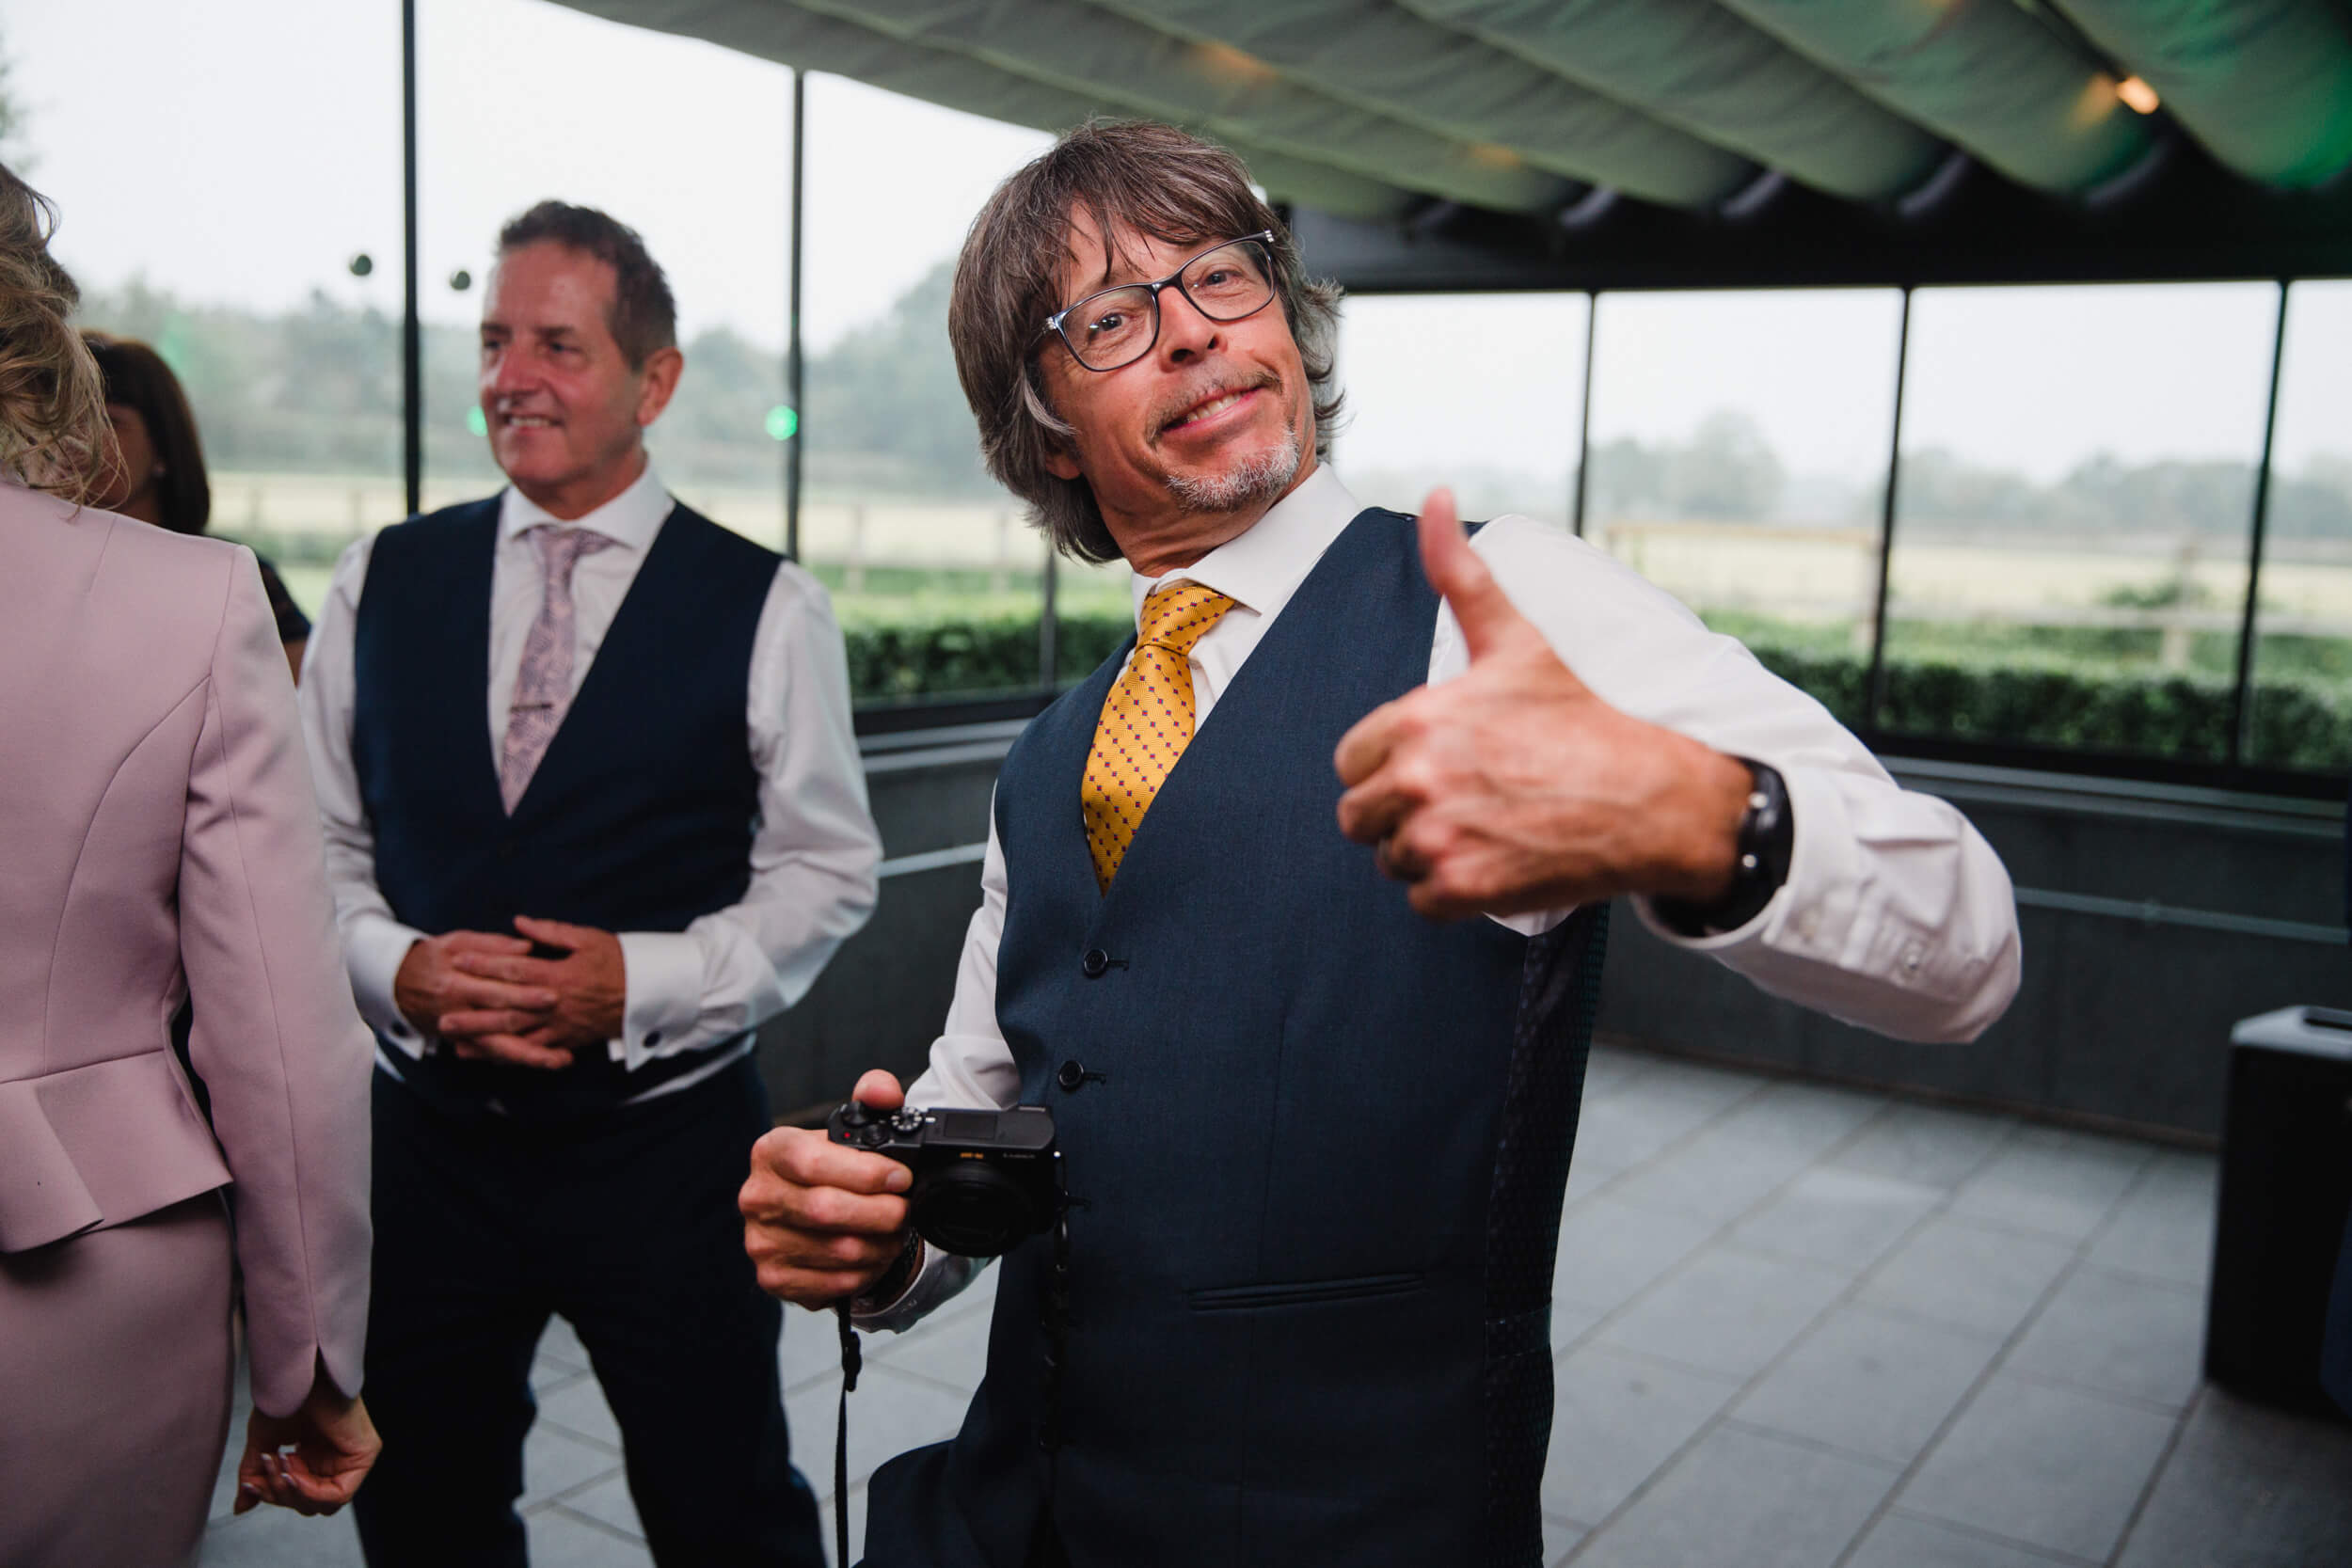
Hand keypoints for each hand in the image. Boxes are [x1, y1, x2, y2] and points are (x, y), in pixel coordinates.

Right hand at [233, 1371, 380, 1517]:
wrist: (303, 1372)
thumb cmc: (286, 1398)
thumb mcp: (264, 1444)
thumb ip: (255, 1476)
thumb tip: (241, 1508)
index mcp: (315, 1458)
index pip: (297, 1497)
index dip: (273, 1496)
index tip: (251, 1482)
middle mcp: (335, 1461)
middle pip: (308, 1505)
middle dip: (280, 1493)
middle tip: (266, 1467)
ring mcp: (352, 1459)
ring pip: (322, 1505)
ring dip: (292, 1491)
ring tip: (277, 1462)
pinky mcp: (365, 1454)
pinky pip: (339, 1495)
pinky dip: (310, 1491)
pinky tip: (292, 1472)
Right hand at [392, 930, 565, 1067]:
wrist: (398, 984)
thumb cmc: (434, 958)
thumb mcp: (456, 942)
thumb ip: (492, 945)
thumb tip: (527, 947)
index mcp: (457, 984)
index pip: (495, 991)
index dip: (524, 994)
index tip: (555, 994)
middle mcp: (459, 1012)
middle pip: (500, 1024)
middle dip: (534, 1029)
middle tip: (565, 1030)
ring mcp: (461, 1033)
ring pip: (498, 1050)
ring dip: (531, 1056)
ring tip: (561, 1059)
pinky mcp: (464, 1043)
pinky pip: (493, 1055)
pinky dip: (517, 1060)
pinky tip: (544, 1061)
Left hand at [444, 916, 625, 1065]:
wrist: (648, 994)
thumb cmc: (619, 961)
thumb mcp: (588, 939)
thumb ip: (551, 932)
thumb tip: (519, 924)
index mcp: (558, 974)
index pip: (514, 968)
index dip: (484, 963)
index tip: (458, 959)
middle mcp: (555, 1002)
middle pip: (507, 1007)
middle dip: (473, 1010)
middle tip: (443, 1013)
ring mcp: (560, 1024)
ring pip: (517, 1033)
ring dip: (485, 1037)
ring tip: (456, 1040)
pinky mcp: (567, 1039)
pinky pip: (535, 1051)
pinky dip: (511, 1055)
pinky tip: (490, 1056)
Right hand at [741, 1068, 916, 1307]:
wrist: (813, 1214)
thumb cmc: (833, 1168)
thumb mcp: (851, 1127)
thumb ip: (874, 1097)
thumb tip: (883, 1092)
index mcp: (771, 1151)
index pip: (812, 1162)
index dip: (865, 1173)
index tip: (901, 1177)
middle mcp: (756, 1196)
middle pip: (825, 1210)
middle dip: (881, 1212)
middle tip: (905, 1210)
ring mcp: (760, 1241)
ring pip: (835, 1251)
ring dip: (879, 1244)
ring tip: (894, 1232)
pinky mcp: (773, 1278)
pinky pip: (832, 1283)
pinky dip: (864, 1272)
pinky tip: (873, 1255)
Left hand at [1333, 488, 1753, 920]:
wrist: (1651, 797)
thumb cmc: (1580, 718)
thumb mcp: (1514, 639)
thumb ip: (1459, 573)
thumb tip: (1434, 497)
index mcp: (1417, 720)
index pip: (1352, 761)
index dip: (1392, 763)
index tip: (1442, 759)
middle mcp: (1418, 779)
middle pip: (1360, 817)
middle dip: (1401, 811)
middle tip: (1464, 797)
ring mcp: (1438, 837)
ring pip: (1391, 859)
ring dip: (1426, 851)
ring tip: (1484, 824)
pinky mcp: (1462, 888)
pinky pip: (1421, 900)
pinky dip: (1451, 889)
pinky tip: (1494, 857)